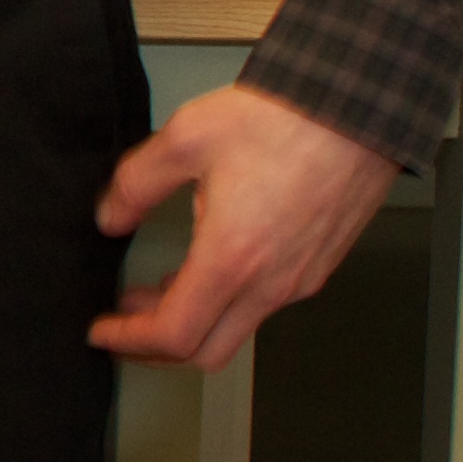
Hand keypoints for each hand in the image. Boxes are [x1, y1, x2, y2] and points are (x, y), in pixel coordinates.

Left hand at [90, 81, 402, 369]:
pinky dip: (226, 302)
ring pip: (237, 329)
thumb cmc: (282, 120)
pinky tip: (207, 266)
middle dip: (157, 348)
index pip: (175, 335)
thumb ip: (136, 184)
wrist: (359, 109)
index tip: (102, 332)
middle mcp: (271, 283)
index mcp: (232, 259)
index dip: (130, 341)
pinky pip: (264, 305)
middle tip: (124, 322)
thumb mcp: (185, 138)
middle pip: (207, 352)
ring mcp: (300, 279)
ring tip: (158, 290)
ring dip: (193, 320)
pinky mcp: (318, 266)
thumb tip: (111, 217)